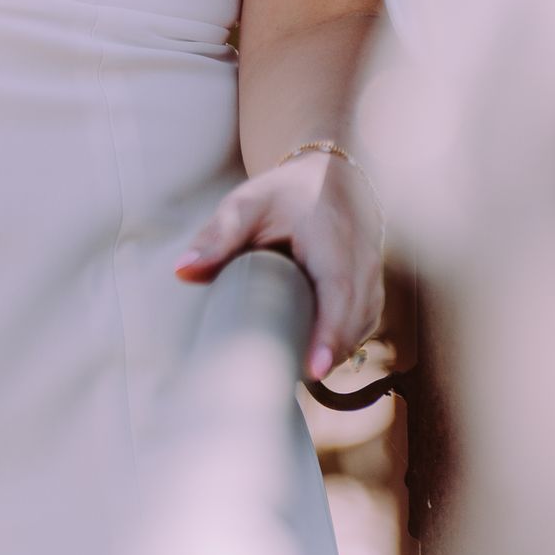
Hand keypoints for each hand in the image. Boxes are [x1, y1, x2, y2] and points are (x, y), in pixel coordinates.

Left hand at [175, 152, 383, 382]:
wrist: (326, 175)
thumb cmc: (283, 193)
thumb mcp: (246, 205)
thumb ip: (217, 236)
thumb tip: (182, 271)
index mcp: (331, 234)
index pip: (339, 289)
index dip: (330, 331)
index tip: (314, 368)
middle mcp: (361, 254)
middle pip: (356, 315)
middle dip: (329, 352)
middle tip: (291, 379)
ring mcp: (372, 270)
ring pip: (364, 322)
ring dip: (337, 350)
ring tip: (299, 370)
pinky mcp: (372, 284)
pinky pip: (366, 320)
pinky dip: (345, 340)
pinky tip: (317, 355)